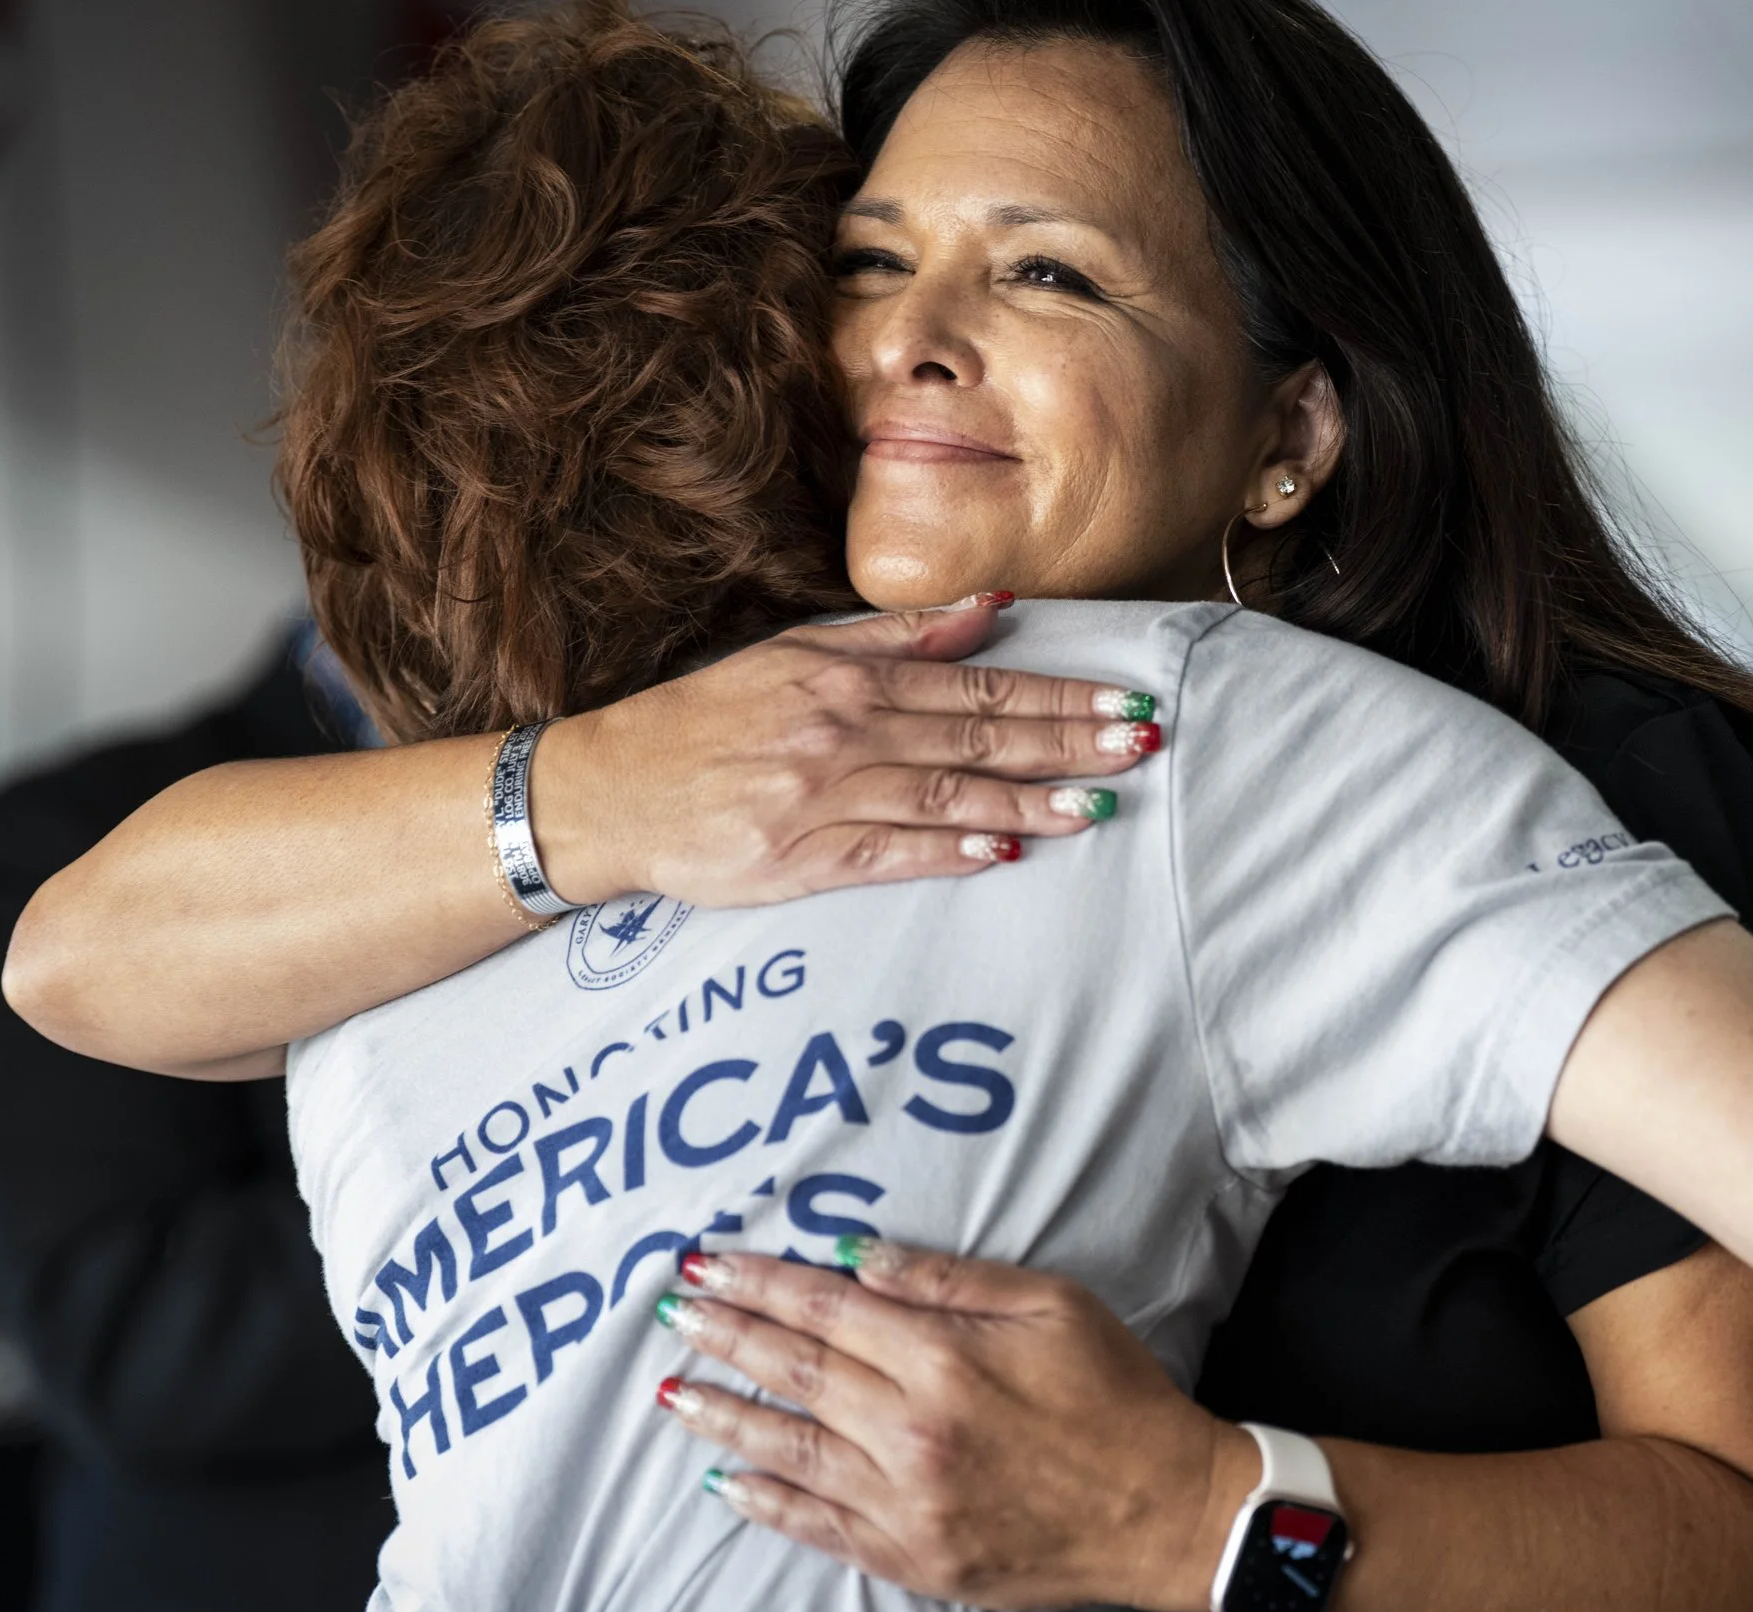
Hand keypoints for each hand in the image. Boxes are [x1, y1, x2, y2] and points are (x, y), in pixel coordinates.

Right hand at [534, 599, 1164, 906]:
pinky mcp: (798, 862)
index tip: (1126, 699)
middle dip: (1068, 742)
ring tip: (1098, 806)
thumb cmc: (707, 719)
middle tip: (1142, 743)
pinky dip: (946, 856)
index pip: (979, 690)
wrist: (610, 792)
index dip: (1060, 697)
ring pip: (946, 800)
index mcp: (850, 681)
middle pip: (978, 741)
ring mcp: (822, 801)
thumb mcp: (797, 654)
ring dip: (1028, 804)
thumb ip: (899, 637)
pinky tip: (1001, 857)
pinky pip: (887, 856)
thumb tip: (992, 610)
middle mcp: (844, 736)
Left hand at [649, 1240, 1259, 1611]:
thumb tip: (859, 1254)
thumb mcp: (1051, 1304)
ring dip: (725, 1414)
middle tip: (675, 1311)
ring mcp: (908, 1503)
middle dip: (727, 1335)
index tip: (710, 1263)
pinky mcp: (915, 1557)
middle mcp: (913, 1431)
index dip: (760, 1282)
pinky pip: (819, 1525)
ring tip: (674, 1390)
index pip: (825, 1309)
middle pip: (795, 1373)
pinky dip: (768, 1501)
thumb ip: (949, 1279)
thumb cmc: (1117, 1394)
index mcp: (945, 1359)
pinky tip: (728, 1478)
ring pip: (790, 1449)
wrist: (1167, 1509)